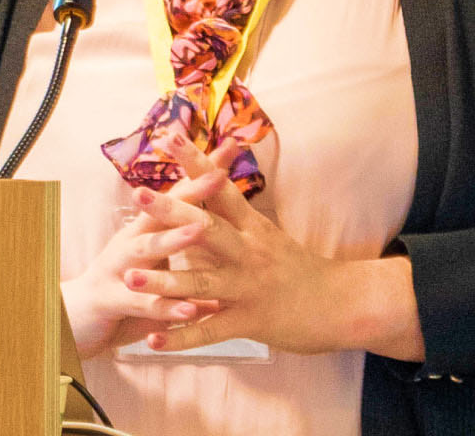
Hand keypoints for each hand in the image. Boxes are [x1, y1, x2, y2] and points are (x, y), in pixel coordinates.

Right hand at [59, 144, 240, 358]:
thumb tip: (223, 226)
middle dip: (190, 192)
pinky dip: (166, 306)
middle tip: (219, 175)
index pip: (178, 194)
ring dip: (173, 239)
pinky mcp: (111, 300)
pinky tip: (189, 309)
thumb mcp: (153, 260)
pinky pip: (142, 302)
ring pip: (147, 249)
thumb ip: (179, 242)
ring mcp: (118, 268)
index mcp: (145, 230)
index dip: (202, 171)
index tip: (231, 147)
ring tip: (198, 229)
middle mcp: (130, 241)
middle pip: (162, 210)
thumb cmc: (122, 288)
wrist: (71, 320)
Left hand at [122, 137, 424, 359]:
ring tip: (129, 277)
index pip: (220, 187)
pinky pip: (210, 330)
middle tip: (138, 193)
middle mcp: (249, 252)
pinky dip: (181, 336)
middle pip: (206, 227)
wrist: (344, 305)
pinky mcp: (251, 321)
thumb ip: (234, 214)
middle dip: (171, 211)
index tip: (169, 135)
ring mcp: (249, 288)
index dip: (195, 161)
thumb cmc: (298, 269)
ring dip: (164, 282)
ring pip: (202, 283)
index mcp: (252, 227)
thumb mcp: (267, 234)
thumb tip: (206, 183)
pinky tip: (151, 340)